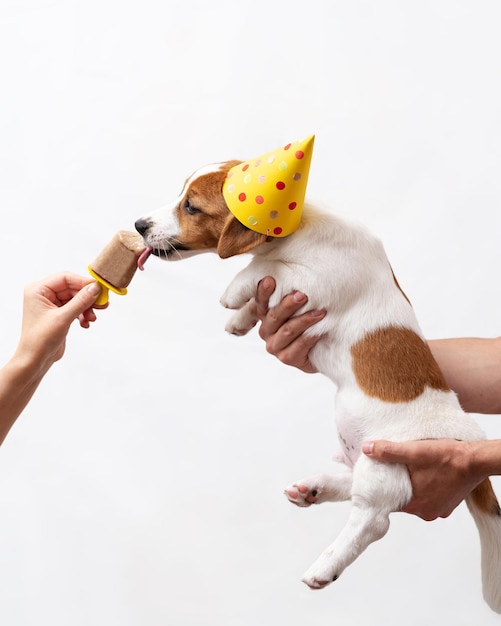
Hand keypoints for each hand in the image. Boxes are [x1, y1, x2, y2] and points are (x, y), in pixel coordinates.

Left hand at [15, 273, 102, 370]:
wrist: (35, 360)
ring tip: (92, 318)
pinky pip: (75, 308)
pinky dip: (82, 314)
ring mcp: (51, 304)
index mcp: (38, 290)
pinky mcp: (58, 313)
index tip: (99, 289)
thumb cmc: (40, 340)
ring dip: (86, 308)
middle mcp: (43, 294)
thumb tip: (95, 288)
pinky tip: (85, 324)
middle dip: (87, 298)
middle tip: (102, 304)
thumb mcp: (63, 318)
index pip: (65, 278)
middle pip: (72, 288)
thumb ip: (80, 301)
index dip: (83, 282)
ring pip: (75, 298)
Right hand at [255, 276, 325, 372]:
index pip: (261, 302)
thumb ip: (293, 295)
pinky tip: (321, 330)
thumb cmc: (308, 323)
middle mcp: (266, 331)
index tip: (270, 280)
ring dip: (305, 320)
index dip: (263, 292)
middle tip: (302, 295)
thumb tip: (302, 274)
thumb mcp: (299, 308)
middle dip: (288, 305)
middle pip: (274, 316)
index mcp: (265, 316)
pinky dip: (311, 336)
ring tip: (320, 312)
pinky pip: (300, 345)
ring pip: (288, 330)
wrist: (321, 349)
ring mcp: (275, 346)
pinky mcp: (287, 358)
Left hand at [362, 438, 482, 520]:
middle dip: (398, 484)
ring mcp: (440, 509)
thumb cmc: (447, 457)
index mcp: (416, 506)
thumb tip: (367, 448)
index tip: (380, 476)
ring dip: (413, 484)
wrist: (476, 459)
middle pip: (403, 498)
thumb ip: (388, 451)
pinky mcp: (449, 503)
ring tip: (412, 468)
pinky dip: (426, 485)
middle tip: (395, 468)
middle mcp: (428, 512)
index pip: (390, 500)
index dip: (383, 487)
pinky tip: (426, 472)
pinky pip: (430, 495)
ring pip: (417, 496)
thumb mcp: (413, 451)